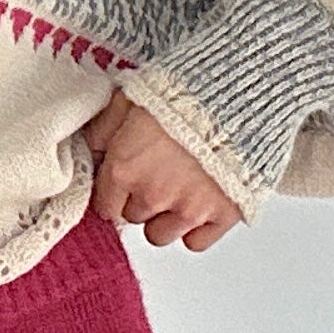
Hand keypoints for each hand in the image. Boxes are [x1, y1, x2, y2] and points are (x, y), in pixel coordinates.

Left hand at [80, 86, 243, 252]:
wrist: (243, 90)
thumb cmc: (186, 90)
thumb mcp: (131, 95)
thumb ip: (103, 129)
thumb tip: (90, 150)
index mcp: (124, 168)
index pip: (105, 204)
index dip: (114, 191)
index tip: (126, 180)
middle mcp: (152, 195)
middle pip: (133, 217)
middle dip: (141, 198)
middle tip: (158, 173)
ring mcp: (188, 209)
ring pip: (159, 235)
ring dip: (164, 217)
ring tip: (179, 189)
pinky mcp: (222, 215)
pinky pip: (195, 242)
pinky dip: (195, 228)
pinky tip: (200, 203)